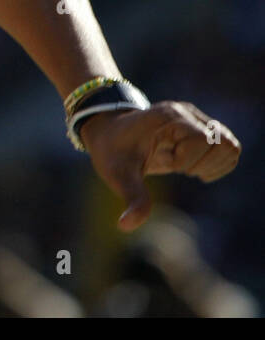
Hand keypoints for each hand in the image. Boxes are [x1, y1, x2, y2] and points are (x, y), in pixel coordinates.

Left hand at [79, 100, 241, 231]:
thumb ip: (132, 198)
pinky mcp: (200, 128)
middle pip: (222, 141)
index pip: (202, 139)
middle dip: (204, 163)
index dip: (188, 159)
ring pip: (229, 144)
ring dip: (214, 164)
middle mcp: (185, 113)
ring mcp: (194, 118)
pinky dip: (219, 163)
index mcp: (167, 117)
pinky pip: (228, 146)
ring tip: (188, 169)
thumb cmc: (112, 152)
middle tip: (180, 169)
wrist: (109, 134)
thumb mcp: (119, 176)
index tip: (168, 164)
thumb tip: (126, 226)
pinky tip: (196, 169)